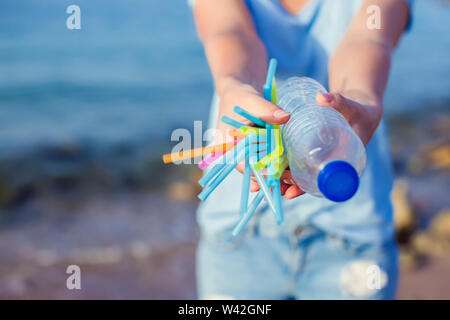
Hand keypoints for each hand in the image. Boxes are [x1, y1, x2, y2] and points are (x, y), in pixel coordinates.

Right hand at [215, 78, 300, 195]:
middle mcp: (238, 153)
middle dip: (271, 179)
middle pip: (254, 171)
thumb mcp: (251, 101)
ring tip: (293, 184)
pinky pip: (269, 160)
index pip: (242, 165)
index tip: (275, 176)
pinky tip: (291, 175)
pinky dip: (279, 166)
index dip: (259, 173)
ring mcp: (249, 151)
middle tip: (288, 185)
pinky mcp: (260, 148)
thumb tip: (285, 117)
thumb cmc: (239, 96)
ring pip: (263, 168)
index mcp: (228, 146)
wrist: (239, 90)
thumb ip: (266, 110)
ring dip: (277, 176)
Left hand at [275, 90, 382, 199]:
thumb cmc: (359, 112)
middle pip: (305, 181)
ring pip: (298, 173)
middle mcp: (328, 166)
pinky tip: (266, 167)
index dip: (305, 188)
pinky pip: (296, 162)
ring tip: (262, 182)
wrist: (361, 112)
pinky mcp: (312, 152)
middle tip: (267, 188)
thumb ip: (338, 102)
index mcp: (342, 164)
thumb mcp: (351, 108)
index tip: (290, 192)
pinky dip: (283, 166)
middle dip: (287, 186)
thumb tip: (320, 97)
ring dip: (281, 178)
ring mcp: (319, 160)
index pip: (321, 183)